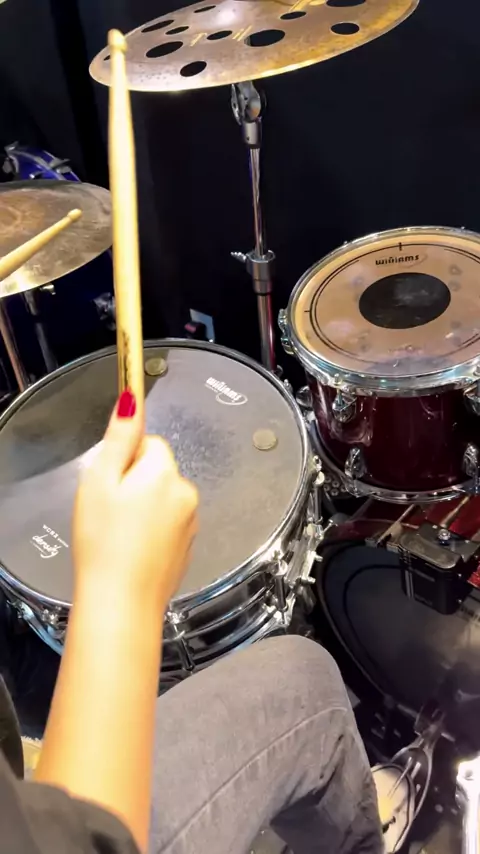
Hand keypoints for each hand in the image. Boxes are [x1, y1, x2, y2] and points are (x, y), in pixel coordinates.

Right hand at [73, 390, 197, 611]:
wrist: (122, 602)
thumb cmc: (105, 543)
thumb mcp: (100, 480)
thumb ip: (120, 437)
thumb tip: (133, 399)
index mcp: (165, 472)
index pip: (150, 442)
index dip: (125, 459)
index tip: (111, 483)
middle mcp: (186, 493)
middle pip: (159, 469)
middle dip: (135, 483)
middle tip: (111, 511)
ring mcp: (191, 522)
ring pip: (163, 498)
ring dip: (144, 508)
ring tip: (120, 535)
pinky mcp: (188, 546)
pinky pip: (169, 524)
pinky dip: (152, 531)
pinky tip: (133, 549)